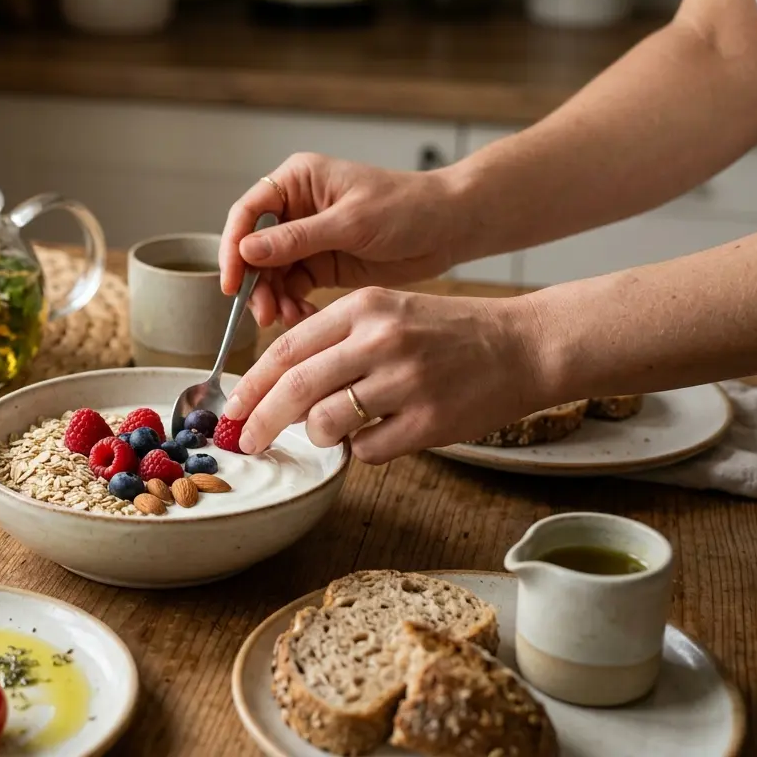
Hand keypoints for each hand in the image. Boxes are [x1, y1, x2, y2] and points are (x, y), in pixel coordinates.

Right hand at [220, 153, 466, 327]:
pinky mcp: (321, 265)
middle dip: (256, 283)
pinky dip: (293, 305)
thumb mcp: (349, 222)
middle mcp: (296, 207)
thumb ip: (297, 238)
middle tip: (264, 314)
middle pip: (254, 249)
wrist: (449, 227)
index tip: (232, 282)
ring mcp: (307, 238)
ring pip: (271, 274)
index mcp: (297, 180)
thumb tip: (247, 250)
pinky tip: (302, 318)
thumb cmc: (407, 207)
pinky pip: (293, 288)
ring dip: (274, 299)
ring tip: (287, 319)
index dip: (233, 247)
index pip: (248, 212)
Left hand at [221, 287, 550, 463]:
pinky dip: (362, 450)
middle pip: (295, 388)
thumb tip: (276, 383)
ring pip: (326, 423)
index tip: (232, 409)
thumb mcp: (389, 311)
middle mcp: (382, 339)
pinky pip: (367, 450)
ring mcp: (407, 381)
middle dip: (261, 421)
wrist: (524, 345)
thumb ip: (335, 338)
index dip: (252, 384)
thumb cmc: (449, 332)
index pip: (287, 348)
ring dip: (319, 434)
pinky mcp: (429, 421)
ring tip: (336, 428)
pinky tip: (382, 433)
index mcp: (364, 307)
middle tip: (245, 442)